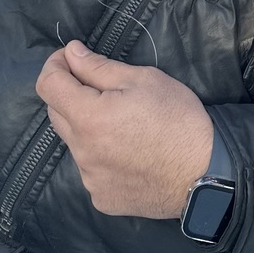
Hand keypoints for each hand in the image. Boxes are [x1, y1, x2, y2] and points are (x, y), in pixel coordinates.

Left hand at [36, 41, 213, 217]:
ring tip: (123, 122)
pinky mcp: (102, 198)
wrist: (205, 174)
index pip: (47, 85)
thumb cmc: (177, 118)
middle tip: (101, 85)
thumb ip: (98, 67)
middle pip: (56, 113)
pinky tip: (129, 151)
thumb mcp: (143, 79)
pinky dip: (100, 154)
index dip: (55, 64)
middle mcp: (81, 152)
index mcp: (89, 118)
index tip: (71, 57)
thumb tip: (70, 53)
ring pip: (74, 142)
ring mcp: (90, 179)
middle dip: (69, 93)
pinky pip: (90, 168)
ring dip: (86, 125)